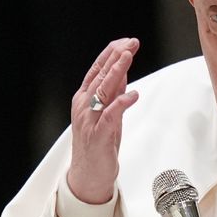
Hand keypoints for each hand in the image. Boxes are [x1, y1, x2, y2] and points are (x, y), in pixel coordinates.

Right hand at [68, 38, 140, 203]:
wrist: (88, 175)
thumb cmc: (99, 143)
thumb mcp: (108, 112)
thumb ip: (113, 92)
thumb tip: (123, 71)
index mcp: (84, 98)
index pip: (97, 70)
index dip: (111, 54)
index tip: (126, 41)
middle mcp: (84, 106)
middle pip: (100, 76)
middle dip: (116, 57)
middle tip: (130, 43)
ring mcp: (89, 120)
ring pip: (103, 91)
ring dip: (116, 72)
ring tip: (128, 57)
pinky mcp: (99, 136)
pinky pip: (110, 116)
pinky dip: (121, 103)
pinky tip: (133, 94)